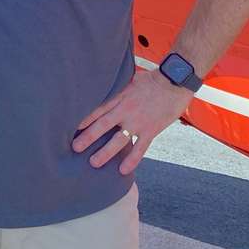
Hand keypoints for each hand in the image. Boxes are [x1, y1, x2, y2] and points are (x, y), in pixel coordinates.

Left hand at [71, 70, 193, 173]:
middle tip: (75, 148)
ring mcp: (138, 122)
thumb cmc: (153, 78)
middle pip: (103, 126)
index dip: (84, 119)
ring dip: (105, 152)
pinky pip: (140, 148)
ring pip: (119, 140)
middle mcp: (126, 110)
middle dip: (88, 137)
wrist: (175, 82)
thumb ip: (118, 87)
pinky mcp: (151, 130)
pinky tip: (123, 170)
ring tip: (93, 163)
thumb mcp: (130, 79)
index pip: (98, 109)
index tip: (72, 127)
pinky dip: (132, 160)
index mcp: (120, 97)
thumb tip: (105, 87)